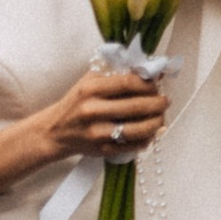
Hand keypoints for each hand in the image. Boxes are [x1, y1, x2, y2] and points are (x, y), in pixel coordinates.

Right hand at [40, 61, 170, 167]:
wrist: (55, 131)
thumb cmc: (77, 102)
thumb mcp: (90, 81)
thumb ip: (117, 72)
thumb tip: (150, 69)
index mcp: (91, 89)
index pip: (129, 83)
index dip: (149, 84)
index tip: (158, 84)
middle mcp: (93, 110)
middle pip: (136, 106)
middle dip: (158, 104)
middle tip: (165, 101)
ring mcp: (97, 132)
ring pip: (137, 129)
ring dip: (156, 123)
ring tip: (161, 118)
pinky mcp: (101, 150)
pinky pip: (131, 146)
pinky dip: (146, 140)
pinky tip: (151, 133)